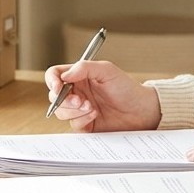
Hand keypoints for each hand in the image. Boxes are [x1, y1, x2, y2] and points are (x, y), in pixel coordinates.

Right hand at [45, 61, 160, 132]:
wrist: (141, 110)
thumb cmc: (127, 88)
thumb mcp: (107, 70)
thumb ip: (84, 68)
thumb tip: (64, 75)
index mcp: (79, 76)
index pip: (55, 75)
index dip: (52, 81)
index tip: (58, 87)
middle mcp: (77, 92)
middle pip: (54, 96)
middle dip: (63, 100)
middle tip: (80, 100)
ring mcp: (80, 109)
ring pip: (61, 112)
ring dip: (74, 110)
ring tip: (91, 107)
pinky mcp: (85, 124)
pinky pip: (73, 124)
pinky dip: (82, 119)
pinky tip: (95, 115)